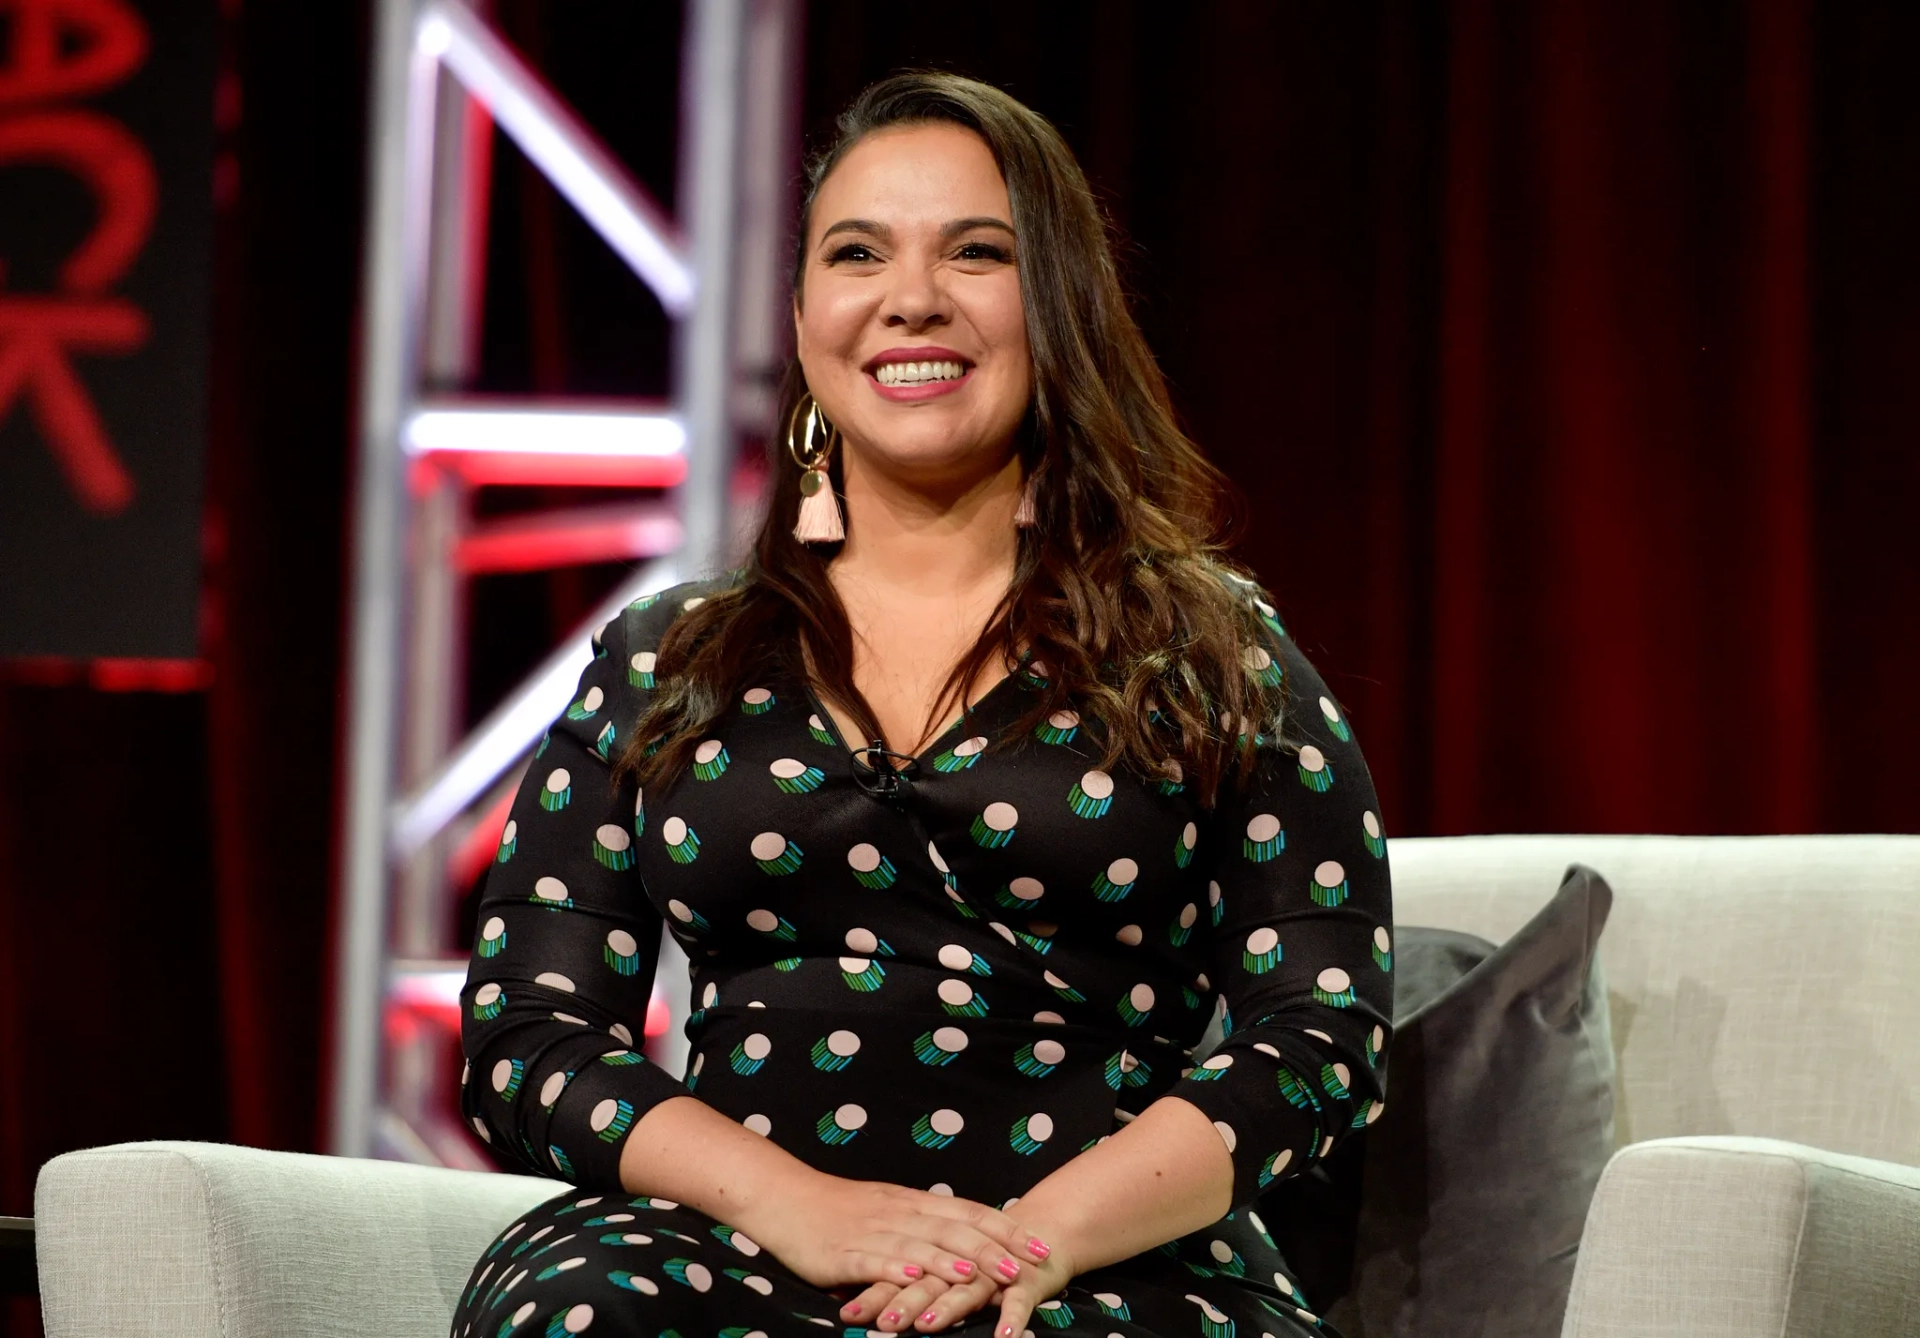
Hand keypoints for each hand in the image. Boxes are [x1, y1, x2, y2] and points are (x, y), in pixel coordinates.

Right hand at [747, 1172, 1053, 1323]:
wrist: (784, 1197)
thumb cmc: (837, 1210)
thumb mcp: (889, 1211)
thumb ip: (924, 1227)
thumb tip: (966, 1247)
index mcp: (913, 1202)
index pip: (969, 1213)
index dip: (1006, 1229)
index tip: (1040, 1246)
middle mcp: (899, 1213)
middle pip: (953, 1229)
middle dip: (993, 1248)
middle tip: (1028, 1265)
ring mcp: (871, 1232)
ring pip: (919, 1244)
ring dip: (953, 1261)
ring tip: (983, 1275)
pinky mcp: (842, 1252)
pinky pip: (872, 1260)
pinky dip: (895, 1269)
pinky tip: (913, 1277)